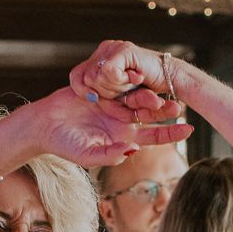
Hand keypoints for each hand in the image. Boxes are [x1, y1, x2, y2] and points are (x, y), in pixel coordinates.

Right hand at [30, 85, 188, 167]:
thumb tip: (133, 151)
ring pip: (137, 98)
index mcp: (123, 138)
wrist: (43, 124)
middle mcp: (122, 121)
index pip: (153, 137)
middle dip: (165, 111)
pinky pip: (120, 84)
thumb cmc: (64, 145)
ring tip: (162, 92)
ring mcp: (113, 104)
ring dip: (150, 95)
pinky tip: (143, 76)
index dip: (171, 134)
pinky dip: (131, 81)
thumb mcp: (87, 155)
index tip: (189, 129)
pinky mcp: (102, 89)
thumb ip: (109, 155)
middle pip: (149, 115)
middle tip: (178, 107)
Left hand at [70, 39, 178, 104]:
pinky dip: (122, 81)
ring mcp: (113, 47)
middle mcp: (104, 50)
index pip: (76, 76)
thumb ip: (98, 94)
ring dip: (116, 88)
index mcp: (100, 60)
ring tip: (133, 83)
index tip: (95, 99)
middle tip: (125, 90)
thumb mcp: (117, 97)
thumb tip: (89, 95)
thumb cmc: (146, 93)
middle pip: (86, 79)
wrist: (171, 80)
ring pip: (97, 78)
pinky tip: (137, 78)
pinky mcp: (123, 49)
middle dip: (104, 93)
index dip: (82, 90)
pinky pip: (109, 73)